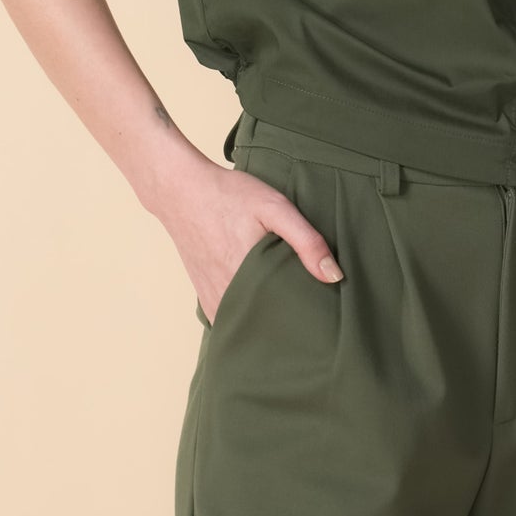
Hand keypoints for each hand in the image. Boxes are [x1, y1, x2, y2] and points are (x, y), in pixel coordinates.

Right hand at [146, 144, 343, 326]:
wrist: (181, 190)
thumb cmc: (229, 195)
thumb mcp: (275, 207)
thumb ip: (306, 241)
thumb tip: (334, 277)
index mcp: (249, 278)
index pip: (286, 317)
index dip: (307, 319)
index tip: (325, 318)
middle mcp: (228, 296)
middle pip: (268, 325)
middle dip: (290, 325)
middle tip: (314, 319)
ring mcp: (213, 299)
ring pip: (247, 325)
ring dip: (267, 324)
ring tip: (292, 315)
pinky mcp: (204, 297)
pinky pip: (230, 319)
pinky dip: (247, 318)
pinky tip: (263, 308)